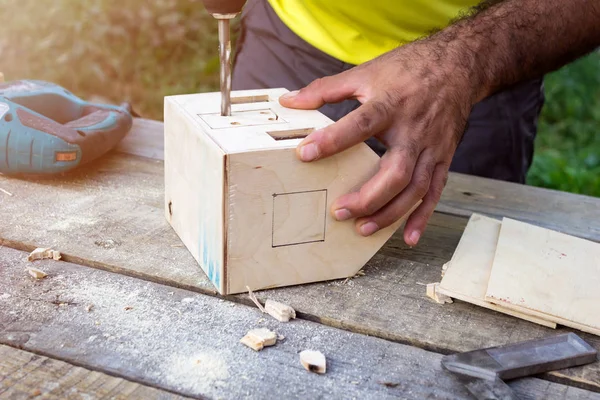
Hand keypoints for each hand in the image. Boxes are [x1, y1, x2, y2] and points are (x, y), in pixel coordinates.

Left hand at [279, 41, 474, 245]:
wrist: (458, 65)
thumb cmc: (407, 69)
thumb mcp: (365, 73)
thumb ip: (325, 89)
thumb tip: (289, 101)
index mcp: (390, 104)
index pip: (360, 124)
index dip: (333, 139)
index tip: (305, 154)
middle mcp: (413, 130)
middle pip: (395, 171)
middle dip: (368, 196)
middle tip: (339, 211)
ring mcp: (432, 147)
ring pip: (415, 188)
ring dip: (390, 213)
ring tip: (363, 228)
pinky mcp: (444, 158)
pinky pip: (435, 192)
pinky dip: (422, 216)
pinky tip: (406, 237)